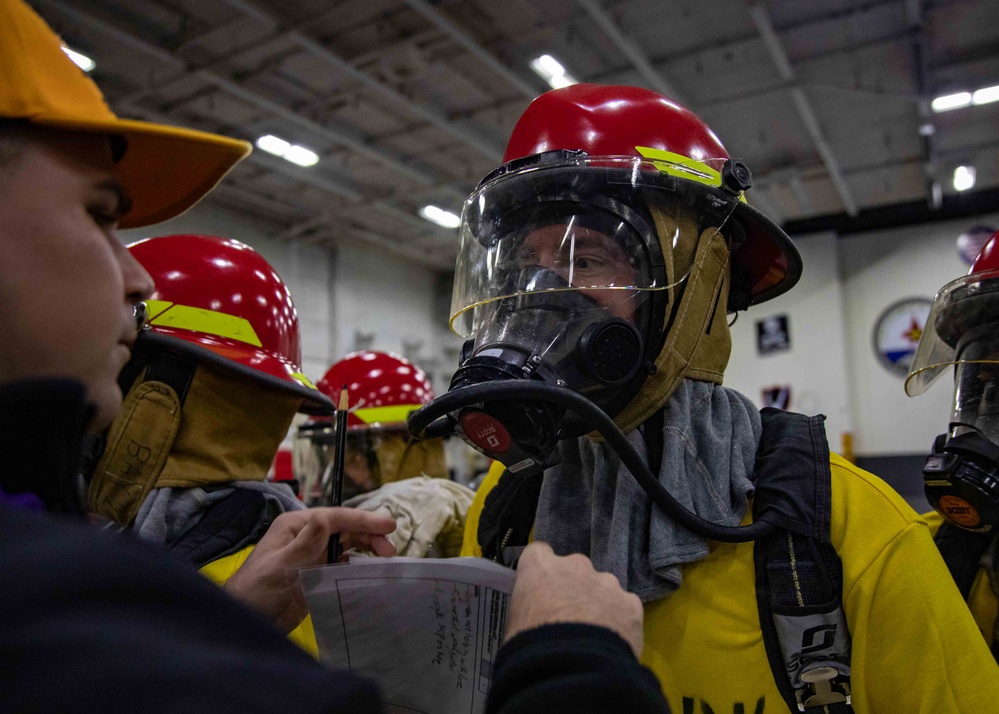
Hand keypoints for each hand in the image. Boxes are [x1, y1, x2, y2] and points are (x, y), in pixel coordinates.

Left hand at [224, 508, 395, 632]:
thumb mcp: (279, 567)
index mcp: (296, 526)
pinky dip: (360, 563)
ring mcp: (314, 555)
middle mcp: (307, 536)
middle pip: (345, 528)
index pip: (335, 517)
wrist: (246, 621)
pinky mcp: (319, 574)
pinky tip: (372, 569)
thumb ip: (303, 545)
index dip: (362, 520)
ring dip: (368, 547)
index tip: (388, 526)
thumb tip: (325, 519)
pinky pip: (345, 563)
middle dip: (369, 534)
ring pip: (348, 544)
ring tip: (386, 558)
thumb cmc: (256, 591)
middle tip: (390, 550)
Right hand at [504, 542, 643, 656]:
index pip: (539, 554)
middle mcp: (575, 565)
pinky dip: (620, 620)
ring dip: (597, 603)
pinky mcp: (631, 603)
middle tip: (568, 618)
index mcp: (541, 566)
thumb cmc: (532, 646)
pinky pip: (624, 607)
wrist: (573, 669)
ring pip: (602, 587)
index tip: (540, 589)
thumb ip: (528, 607)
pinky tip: (613, 642)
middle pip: (574, 569)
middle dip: (572, 588)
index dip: (540, 572)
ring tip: (593, 634)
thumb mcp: (515, 622)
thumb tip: (535, 616)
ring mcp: (607, 582)